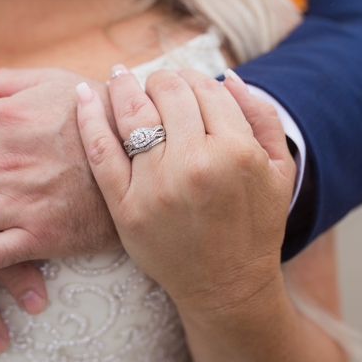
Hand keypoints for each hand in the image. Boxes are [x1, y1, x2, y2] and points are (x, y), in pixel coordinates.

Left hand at [76, 67, 294, 304]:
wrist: (226, 285)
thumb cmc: (254, 225)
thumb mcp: (279, 170)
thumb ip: (261, 118)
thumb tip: (227, 76)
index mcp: (237, 151)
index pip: (206, 89)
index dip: (192, 78)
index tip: (182, 81)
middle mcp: (196, 164)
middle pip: (168, 94)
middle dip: (160, 81)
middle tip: (153, 83)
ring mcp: (156, 185)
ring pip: (132, 113)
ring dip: (123, 87)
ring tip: (119, 77)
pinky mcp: (125, 205)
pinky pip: (99, 150)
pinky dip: (88, 117)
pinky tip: (82, 96)